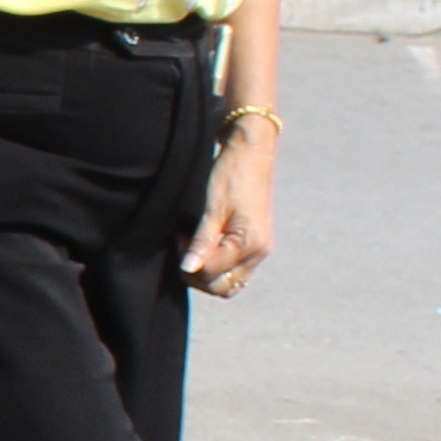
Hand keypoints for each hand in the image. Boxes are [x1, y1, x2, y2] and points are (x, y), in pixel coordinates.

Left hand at [183, 139, 274, 297]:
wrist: (251, 153)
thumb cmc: (232, 175)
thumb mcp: (212, 208)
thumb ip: (201, 241)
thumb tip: (188, 268)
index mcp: (250, 244)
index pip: (211, 273)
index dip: (189, 261)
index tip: (181, 237)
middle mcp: (259, 252)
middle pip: (222, 288)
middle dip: (197, 275)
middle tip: (186, 245)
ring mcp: (260, 250)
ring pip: (229, 282)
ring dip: (207, 272)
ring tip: (195, 244)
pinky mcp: (256, 245)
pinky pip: (234, 269)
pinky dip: (217, 265)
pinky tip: (206, 244)